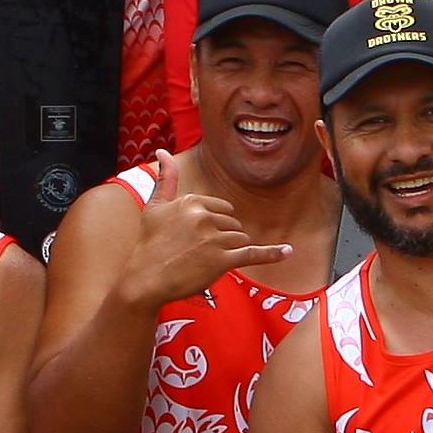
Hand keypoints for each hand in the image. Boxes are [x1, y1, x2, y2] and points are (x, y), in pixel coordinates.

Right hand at [116, 155, 290, 307]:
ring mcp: (214, 239)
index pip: (222, 209)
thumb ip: (165, 179)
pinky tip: (288, 252)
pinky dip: (271, 254)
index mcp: (192, 201)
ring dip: (229, 252)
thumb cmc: (149, 244)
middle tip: (195, 253)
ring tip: (203, 262)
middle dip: (221, 239)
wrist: (145, 279)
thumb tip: (162, 152)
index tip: (195, 238)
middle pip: (232, 225)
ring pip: (240, 240)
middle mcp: (204, 217)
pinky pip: (253, 254)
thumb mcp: (155, 207)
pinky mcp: (222, 260)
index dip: (213, 226)